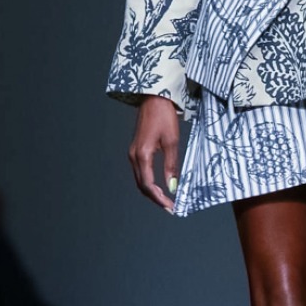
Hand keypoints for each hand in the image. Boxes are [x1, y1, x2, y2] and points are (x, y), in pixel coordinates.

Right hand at [128, 96, 180, 212]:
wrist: (154, 99)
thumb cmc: (164, 117)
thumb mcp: (171, 142)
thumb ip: (171, 166)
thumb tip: (172, 186)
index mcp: (142, 155)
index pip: (148, 185)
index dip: (160, 199)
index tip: (171, 207)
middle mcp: (134, 156)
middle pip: (142, 186)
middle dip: (156, 198)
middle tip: (170, 207)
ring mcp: (133, 153)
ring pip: (140, 180)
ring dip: (152, 192)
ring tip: (167, 199)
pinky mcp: (136, 150)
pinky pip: (141, 171)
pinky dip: (149, 182)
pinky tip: (160, 186)